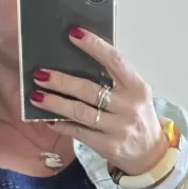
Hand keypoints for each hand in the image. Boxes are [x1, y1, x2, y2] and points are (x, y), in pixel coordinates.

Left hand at [29, 29, 168, 177]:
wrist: (150, 155)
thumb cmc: (138, 118)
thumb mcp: (135, 95)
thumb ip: (115, 79)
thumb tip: (80, 60)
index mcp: (137, 87)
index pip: (114, 61)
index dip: (94, 46)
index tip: (73, 34)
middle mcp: (128, 107)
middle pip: (89, 89)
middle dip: (61, 81)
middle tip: (40, 74)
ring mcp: (118, 128)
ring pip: (80, 112)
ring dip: (55, 103)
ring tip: (37, 96)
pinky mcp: (107, 145)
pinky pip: (79, 132)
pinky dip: (62, 125)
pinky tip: (49, 119)